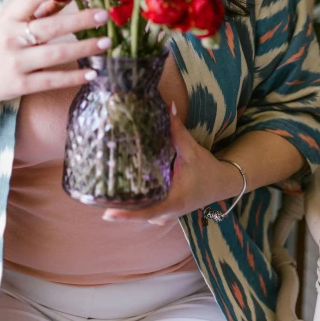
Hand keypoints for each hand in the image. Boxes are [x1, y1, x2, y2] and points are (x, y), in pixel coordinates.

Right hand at [0, 0, 111, 108]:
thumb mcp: (7, 25)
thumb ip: (36, 11)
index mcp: (7, 19)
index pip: (28, 0)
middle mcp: (10, 39)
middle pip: (49, 28)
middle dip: (79, 21)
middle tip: (104, 15)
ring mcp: (16, 63)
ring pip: (55, 54)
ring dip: (84, 48)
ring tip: (106, 42)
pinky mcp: (21, 85)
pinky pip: (52, 80)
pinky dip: (73, 77)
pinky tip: (92, 72)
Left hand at [102, 104, 240, 224]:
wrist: (222, 183)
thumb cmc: (207, 169)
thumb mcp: (192, 149)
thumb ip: (177, 130)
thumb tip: (167, 105)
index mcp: (173, 202)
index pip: (146, 212)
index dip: (127, 215)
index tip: (108, 215)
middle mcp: (167, 212)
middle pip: (138, 214)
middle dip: (118, 207)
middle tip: (97, 197)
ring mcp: (165, 214)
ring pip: (140, 213)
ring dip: (124, 206)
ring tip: (102, 195)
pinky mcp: (164, 210)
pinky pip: (145, 210)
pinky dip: (133, 204)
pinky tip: (118, 192)